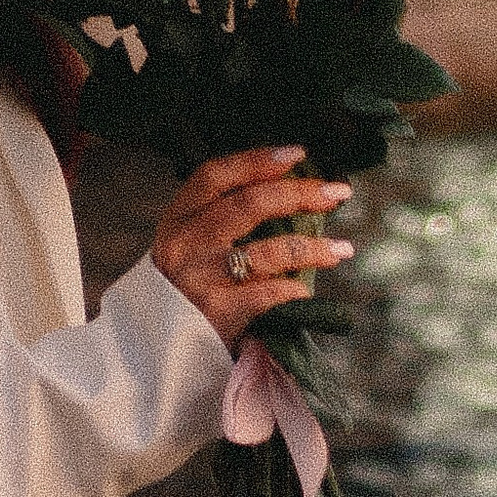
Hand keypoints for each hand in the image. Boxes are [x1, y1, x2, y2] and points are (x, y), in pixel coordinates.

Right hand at [153, 146, 354, 348]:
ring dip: (311, 248)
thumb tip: (288, 186)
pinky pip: (267, 294)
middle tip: (336, 193)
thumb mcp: (188, 241)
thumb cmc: (184, 283)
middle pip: (248, 205)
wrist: (154, 342)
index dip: (257, 160)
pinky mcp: (216, 313)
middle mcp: (186, 243)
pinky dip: (291, 290)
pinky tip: (304, 291)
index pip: (215, 175)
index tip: (297, 154)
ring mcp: (200, 279)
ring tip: (342, 249)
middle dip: (298, 194)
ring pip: (267, 252)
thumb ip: (222, 214)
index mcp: (178, 217)